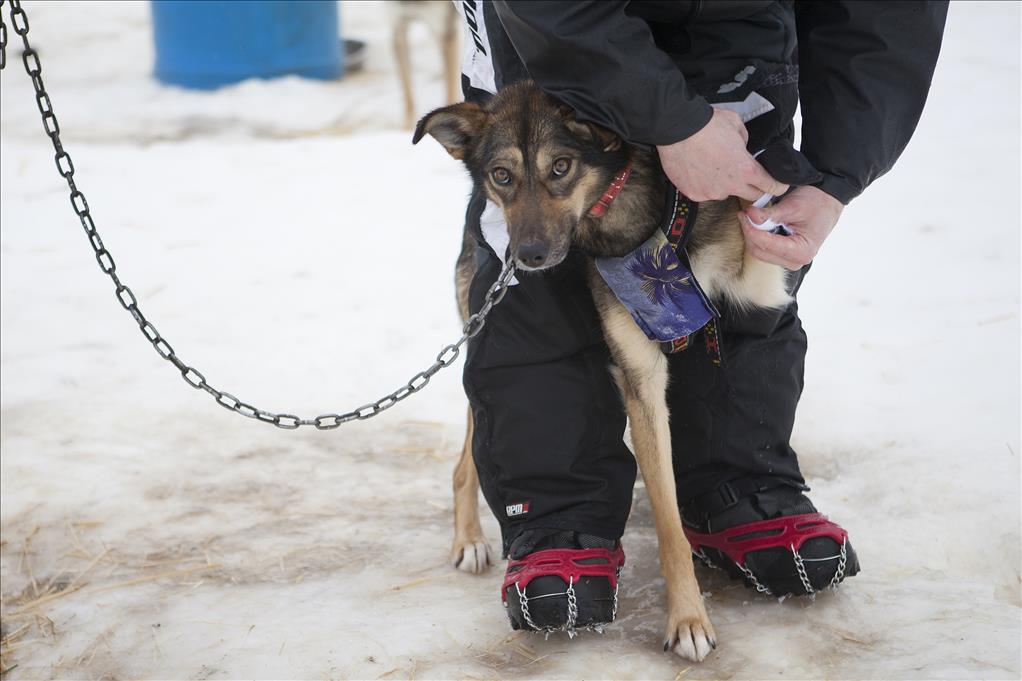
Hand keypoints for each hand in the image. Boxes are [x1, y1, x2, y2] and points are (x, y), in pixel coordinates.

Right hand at [657, 108, 788, 201]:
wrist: (677, 129)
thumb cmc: (708, 124)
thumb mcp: (737, 126)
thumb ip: (745, 142)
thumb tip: (742, 149)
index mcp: (746, 170)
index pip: (770, 187)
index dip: (776, 186)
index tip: (777, 186)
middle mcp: (730, 186)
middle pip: (751, 196)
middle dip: (752, 187)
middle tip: (744, 175)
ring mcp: (711, 193)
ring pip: (724, 193)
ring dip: (724, 184)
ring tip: (711, 166)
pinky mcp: (694, 194)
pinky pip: (704, 193)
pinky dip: (703, 184)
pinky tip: (697, 170)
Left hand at [741, 185, 843, 269]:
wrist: (828, 203)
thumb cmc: (816, 203)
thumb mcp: (793, 205)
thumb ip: (770, 213)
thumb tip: (749, 215)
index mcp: (801, 252)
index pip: (767, 245)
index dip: (751, 230)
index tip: (744, 215)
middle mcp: (796, 261)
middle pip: (760, 251)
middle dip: (750, 232)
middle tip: (746, 214)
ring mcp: (789, 260)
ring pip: (759, 252)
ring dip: (753, 234)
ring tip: (754, 216)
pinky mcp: (784, 256)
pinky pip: (764, 250)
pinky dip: (759, 236)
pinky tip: (760, 224)